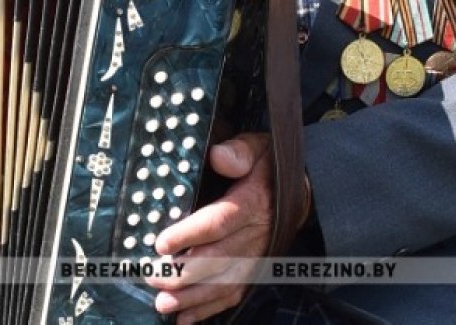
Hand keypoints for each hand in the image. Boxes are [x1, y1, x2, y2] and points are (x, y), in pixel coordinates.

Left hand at [145, 132, 273, 323]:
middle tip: (152, 277)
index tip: (161, 243)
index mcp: (253, 202)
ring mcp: (257, 257)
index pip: (220, 221)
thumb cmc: (268, 168)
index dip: (190, 233)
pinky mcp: (256, 272)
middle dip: (183, 273)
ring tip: (163, 304)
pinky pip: (234, 295)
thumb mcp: (257, 148)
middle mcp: (257, 235)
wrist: (304, 194)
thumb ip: (239, 152)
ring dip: (193, 298)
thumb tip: (217, 156)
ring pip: (224, 283)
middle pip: (219, 260)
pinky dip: (209, 309)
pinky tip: (185, 319)